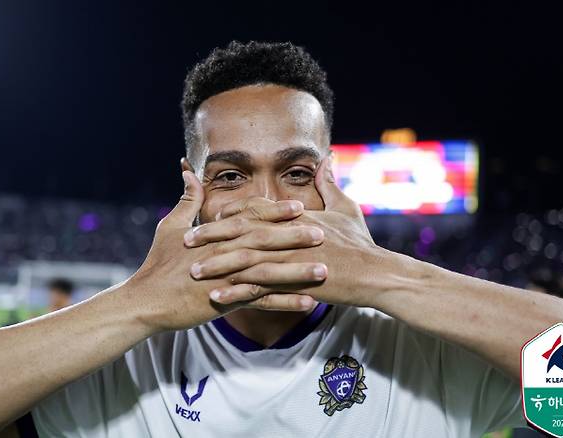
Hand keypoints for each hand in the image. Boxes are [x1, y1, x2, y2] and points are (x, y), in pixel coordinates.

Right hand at [124, 171, 327, 331]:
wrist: (145, 300)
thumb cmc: (157, 263)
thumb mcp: (170, 226)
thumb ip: (187, 200)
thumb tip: (189, 172)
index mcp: (215, 235)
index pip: (249, 217)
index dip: (274, 211)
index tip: (298, 205)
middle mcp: (224, 253)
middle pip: (264, 242)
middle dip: (295, 236)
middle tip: (324, 233)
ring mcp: (226, 277)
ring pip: (267, 272)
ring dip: (297, 271)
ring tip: (325, 270)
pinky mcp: (225, 301)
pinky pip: (260, 301)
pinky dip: (284, 302)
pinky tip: (308, 303)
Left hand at [185, 154, 397, 308]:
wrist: (376, 274)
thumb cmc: (360, 242)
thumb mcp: (344, 207)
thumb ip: (329, 183)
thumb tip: (325, 159)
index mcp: (296, 216)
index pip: (257, 209)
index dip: (232, 211)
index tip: (211, 214)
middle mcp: (288, 235)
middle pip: (242, 232)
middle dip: (212, 236)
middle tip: (186, 241)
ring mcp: (290, 260)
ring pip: (245, 260)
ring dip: (217, 265)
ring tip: (193, 271)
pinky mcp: (294, 284)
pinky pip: (259, 289)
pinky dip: (237, 293)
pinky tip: (216, 298)